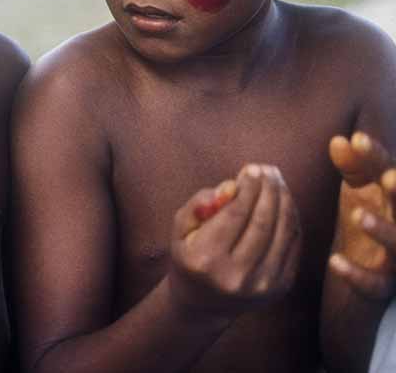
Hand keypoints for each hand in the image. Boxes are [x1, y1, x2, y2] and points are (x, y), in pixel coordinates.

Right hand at [168, 164, 301, 321]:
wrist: (203, 304)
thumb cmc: (189, 256)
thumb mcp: (180, 230)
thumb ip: (199, 205)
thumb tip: (230, 187)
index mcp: (205, 260)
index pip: (234, 215)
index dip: (247, 188)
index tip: (251, 169)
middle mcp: (235, 276)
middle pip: (262, 221)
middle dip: (268, 190)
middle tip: (268, 170)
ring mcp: (261, 285)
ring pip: (282, 232)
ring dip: (284, 200)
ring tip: (277, 180)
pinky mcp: (280, 288)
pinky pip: (292, 245)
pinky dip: (292, 219)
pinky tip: (284, 202)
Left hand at [328, 132, 395, 299]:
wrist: (363, 279)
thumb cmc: (366, 223)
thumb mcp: (358, 192)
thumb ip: (352, 167)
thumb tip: (339, 140)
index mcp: (394, 201)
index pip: (390, 173)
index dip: (377, 156)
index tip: (357, 138)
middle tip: (389, 178)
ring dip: (383, 231)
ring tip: (358, 215)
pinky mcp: (383, 288)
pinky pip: (376, 285)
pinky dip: (358, 276)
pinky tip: (335, 262)